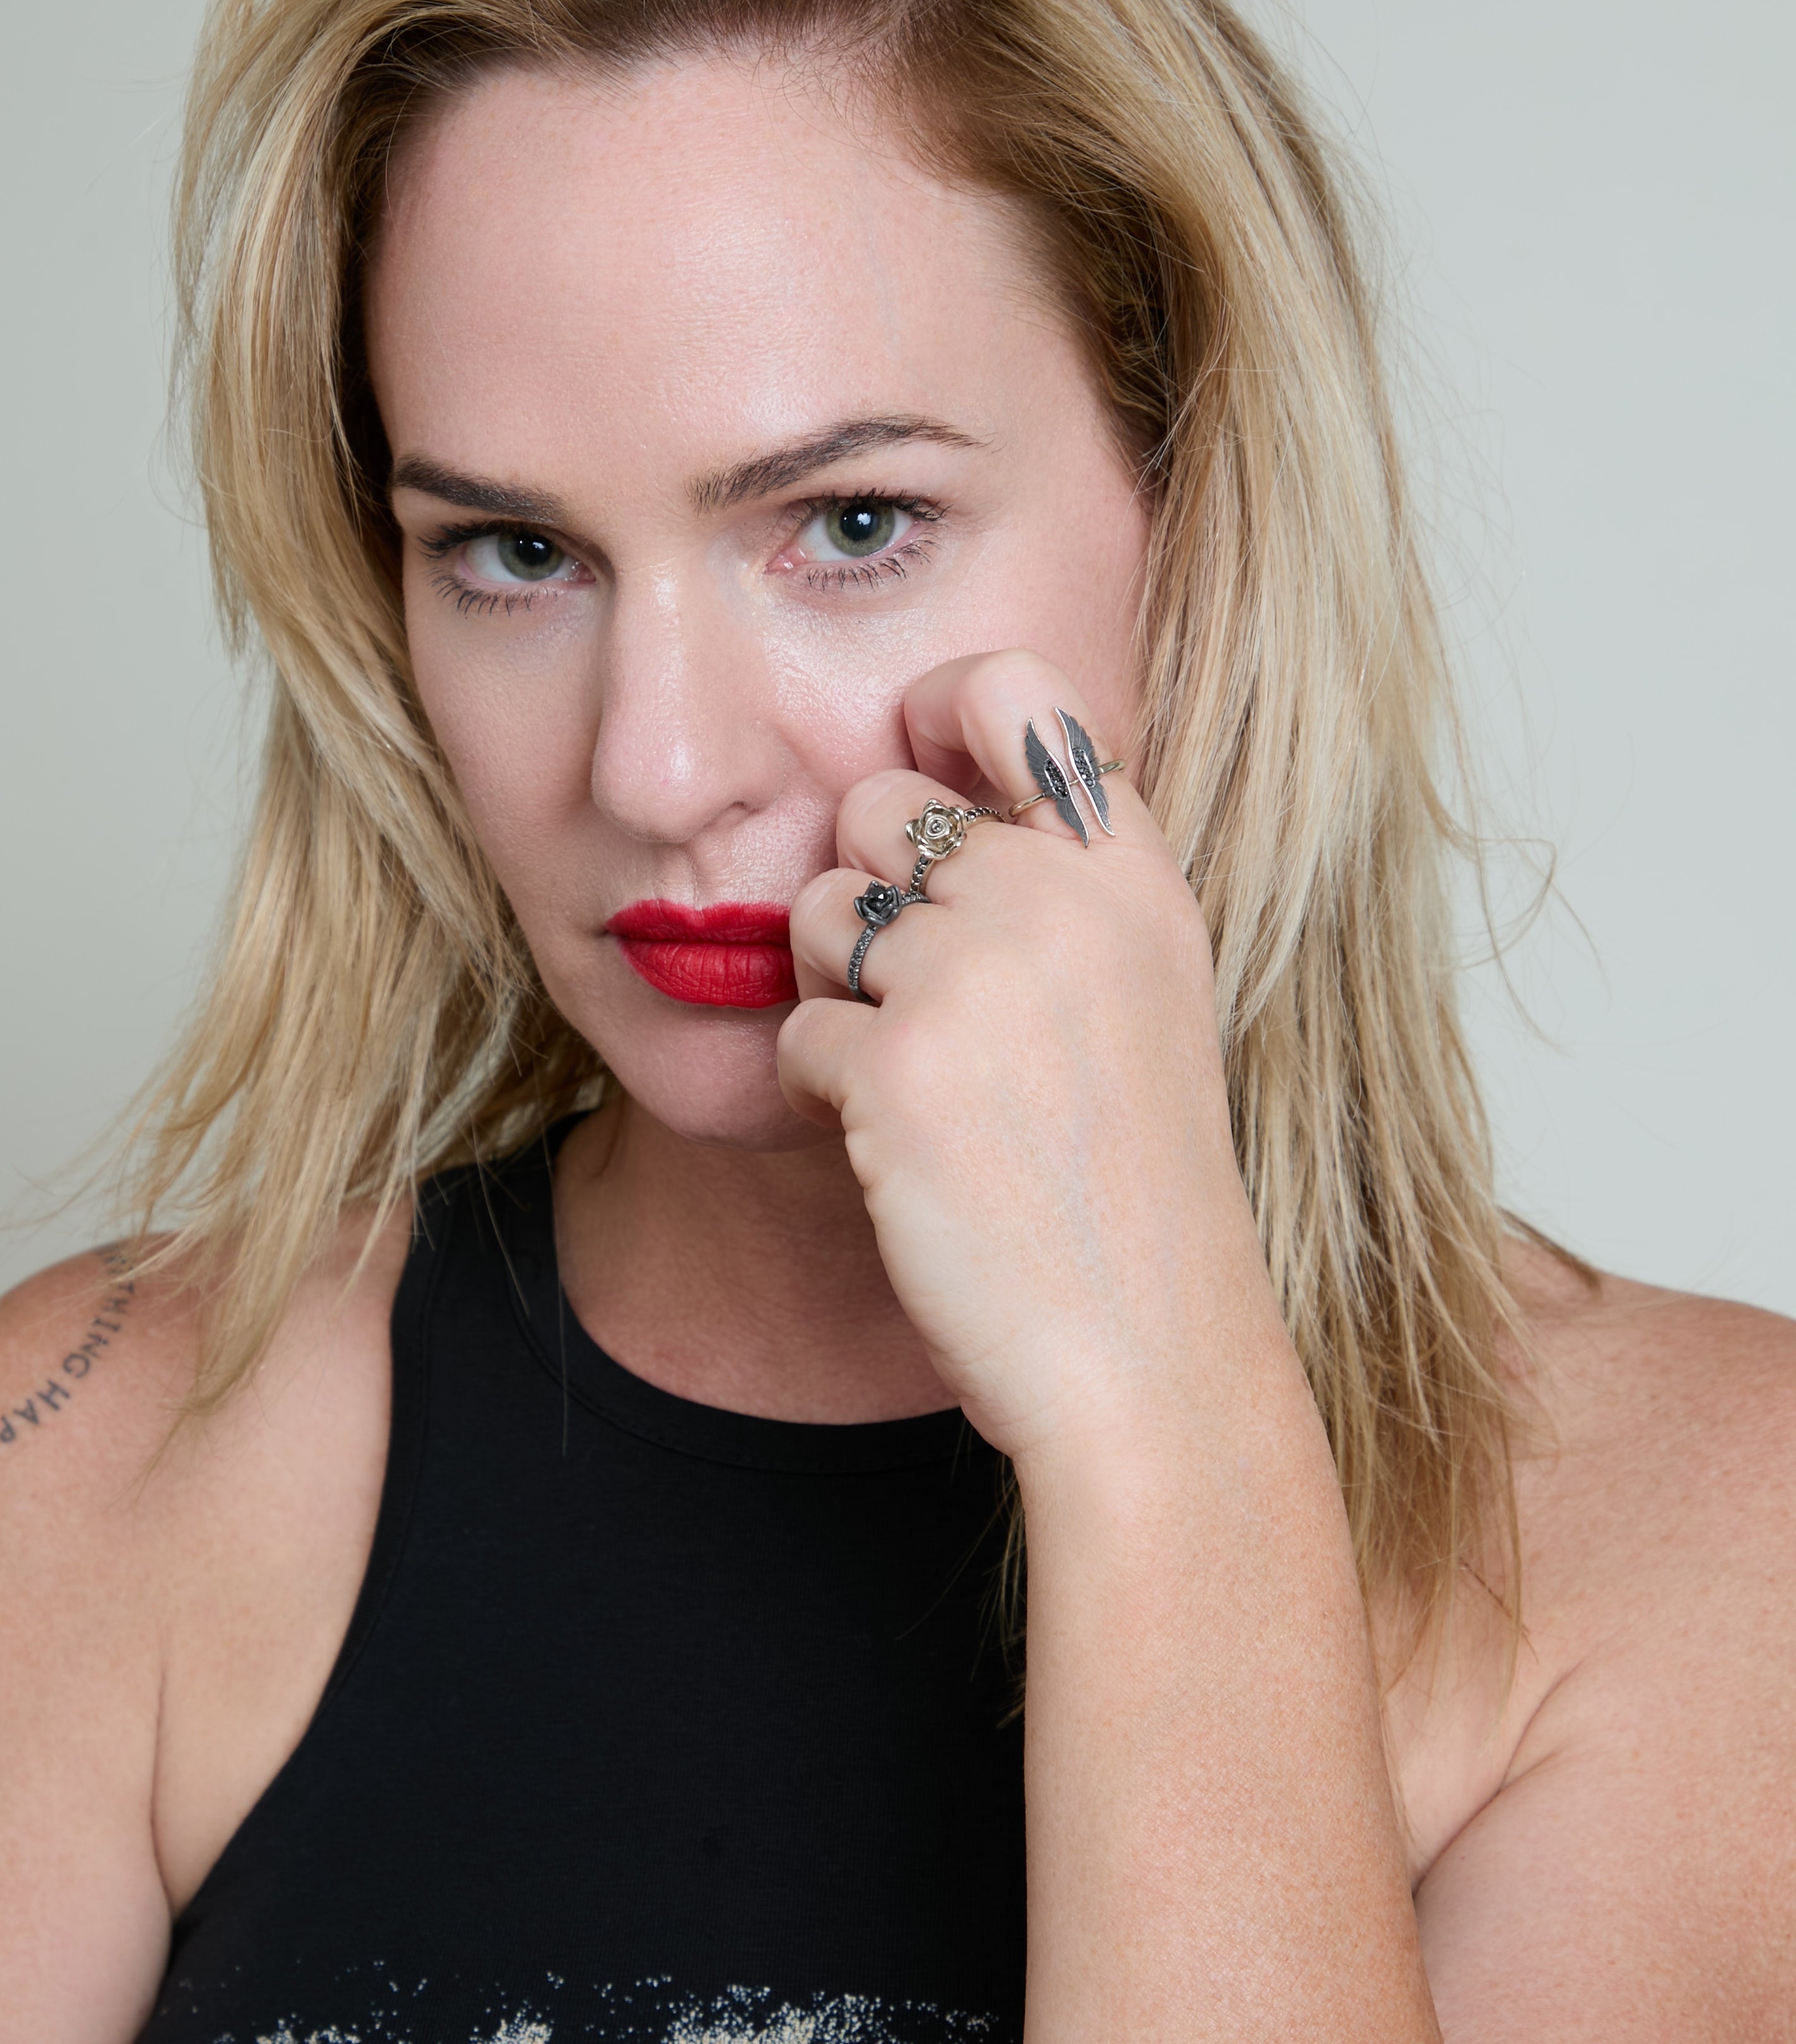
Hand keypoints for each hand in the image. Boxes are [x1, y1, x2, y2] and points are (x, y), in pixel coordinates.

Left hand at [778, 649, 1277, 1469]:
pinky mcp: (893, 1063)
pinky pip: (794, 1034)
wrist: (1145, 1352)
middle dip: (870, 895)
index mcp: (1134, 875)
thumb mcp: (1145, 996)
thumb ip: (1060, 888)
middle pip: (878, 807)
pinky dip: (825, 1099)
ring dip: (838, 997)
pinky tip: (908, 1157)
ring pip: (818, 914)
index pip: (1018, 692)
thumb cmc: (1133, 1190)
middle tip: (926, 1006)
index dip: (938, 707)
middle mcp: (1057, 898)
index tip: (918, 758)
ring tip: (925, 1090)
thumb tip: (920, 813)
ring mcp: (973, 974)